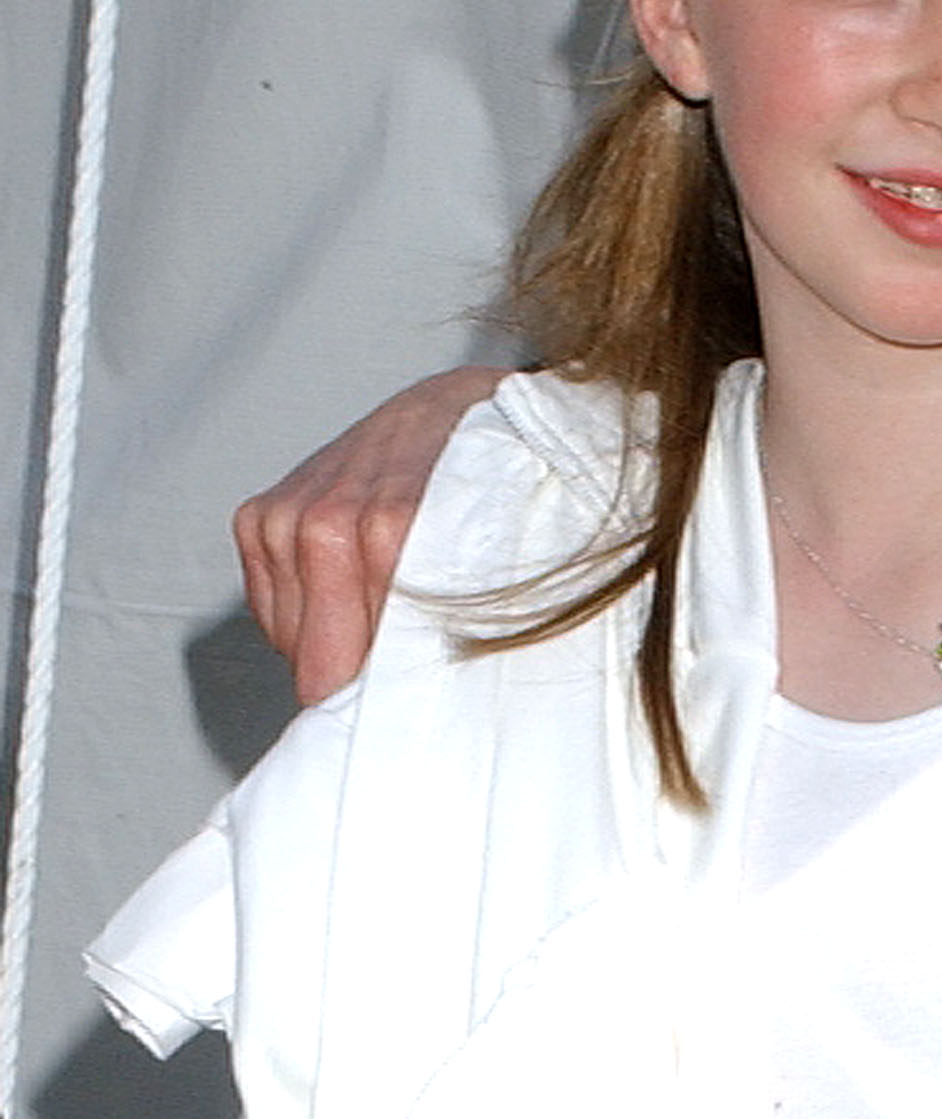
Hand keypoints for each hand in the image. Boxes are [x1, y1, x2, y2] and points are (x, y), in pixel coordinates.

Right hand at [234, 366, 509, 702]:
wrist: (457, 404)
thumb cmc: (488, 475)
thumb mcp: (506, 542)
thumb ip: (474, 609)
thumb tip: (460, 697)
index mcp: (392, 527)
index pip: (361, 664)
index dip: (393, 700)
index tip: (418, 715)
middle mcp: (329, 519)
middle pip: (319, 666)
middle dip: (362, 679)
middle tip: (408, 668)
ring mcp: (287, 516)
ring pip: (292, 643)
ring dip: (336, 641)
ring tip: (386, 606)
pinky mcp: (259, 515)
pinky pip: (269, 612)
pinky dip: (306, 616)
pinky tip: (350, 587)